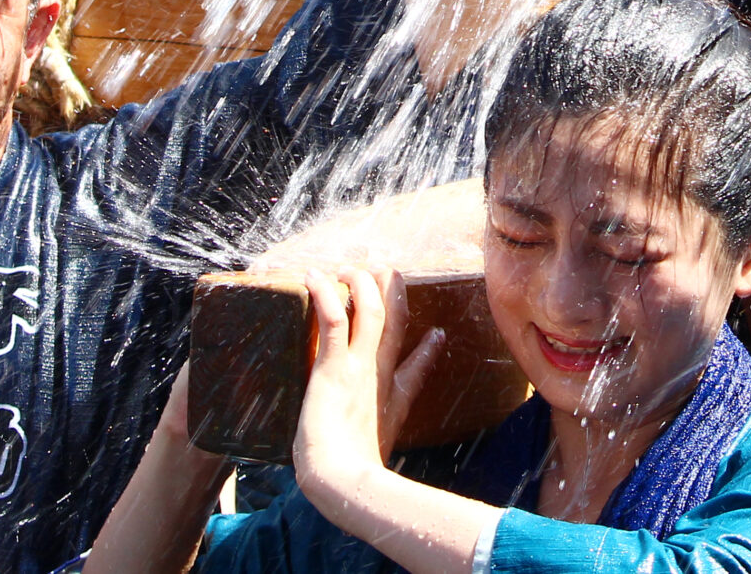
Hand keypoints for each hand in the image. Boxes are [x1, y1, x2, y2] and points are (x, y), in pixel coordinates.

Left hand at [292, 269, 444, 513]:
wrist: (342, 477)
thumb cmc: (352, 478)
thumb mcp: (378, 466)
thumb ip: (379, 462)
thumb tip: (378, 484)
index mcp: (394, 401)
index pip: (416, 368)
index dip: (428, 350)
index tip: (436, 334)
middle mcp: (380, 377)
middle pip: (395, 322)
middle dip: (394, 293)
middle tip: (389, 270)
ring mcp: (360, 367)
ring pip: (369, 309)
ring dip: (361, 282)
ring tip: (351, 266)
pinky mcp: (335, 364)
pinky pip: (333, 318)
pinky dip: (325, 293)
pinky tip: (314, 276)